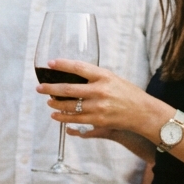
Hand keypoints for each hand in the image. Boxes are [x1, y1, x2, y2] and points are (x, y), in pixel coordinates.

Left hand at [37, 60, 167, 139]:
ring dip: (55, 104)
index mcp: (104, 76)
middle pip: (68, 88)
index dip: (62, 64)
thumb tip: (71, 76)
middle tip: (39, 87)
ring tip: (48, 101)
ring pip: (68, 105)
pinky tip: (55, 115)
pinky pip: (74, 119)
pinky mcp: (97, 119)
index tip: (50, 63)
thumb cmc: (126, 93)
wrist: (143, 112)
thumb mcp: (112, 79)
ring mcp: (98, 106)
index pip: (79, 67)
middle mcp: (100, 90)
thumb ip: (94, 78)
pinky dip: (62, 117)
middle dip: (50, 88)